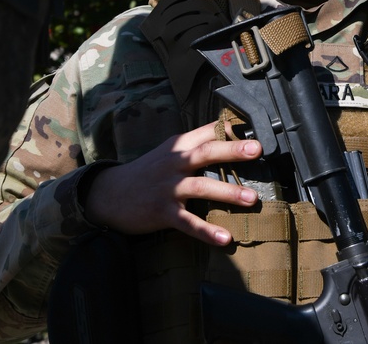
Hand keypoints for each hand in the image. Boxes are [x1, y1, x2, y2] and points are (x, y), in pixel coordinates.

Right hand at [83, 121, 261, 245]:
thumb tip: (226, 132)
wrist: (111, 195)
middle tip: (257, 150)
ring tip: (252, 199)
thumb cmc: (147, 172)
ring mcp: (168, 188)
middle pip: (205, 153)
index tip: (255, 130)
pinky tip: (225, 239)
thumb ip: (193, 143)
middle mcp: (173, 164)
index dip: (228, 131)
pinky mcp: (162, 212)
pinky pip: (188, 222)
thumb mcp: (168, 152)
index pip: (205, 133)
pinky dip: (206, 231)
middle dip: (231, 151)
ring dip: (228, 193)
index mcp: (177, 147)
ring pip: (201, 187)